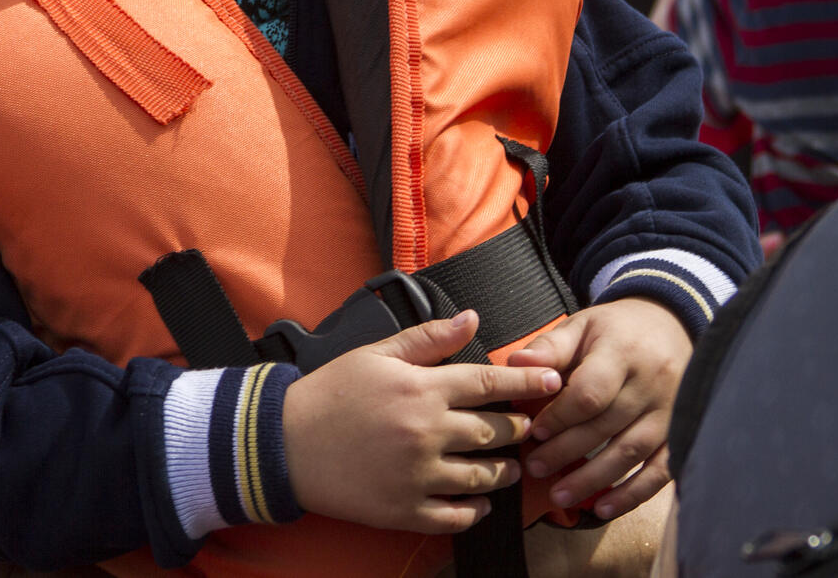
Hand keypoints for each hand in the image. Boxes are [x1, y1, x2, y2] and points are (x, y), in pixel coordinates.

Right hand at [283, 310, 558, 533]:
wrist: (283, 443)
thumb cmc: (330, 393)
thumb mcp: (376, 354)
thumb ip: (428, 338)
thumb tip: (473, 319)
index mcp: (422, 390)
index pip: (490, 383)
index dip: (527, 383)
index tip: (554, 383)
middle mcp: (426, 433)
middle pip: (495, 433)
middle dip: (519, 429)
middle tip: (530, 427)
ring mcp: (416, 476)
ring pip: (483, 478)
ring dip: (504, 472)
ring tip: (511, 466)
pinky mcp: (403, 510)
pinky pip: (455, 517)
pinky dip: (474, 511)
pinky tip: (479, 502)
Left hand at [509, 298, 692, 519]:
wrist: (671, 326)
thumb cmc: (616, 330)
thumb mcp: (583, 326)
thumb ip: (550, 347)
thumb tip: (516, 363)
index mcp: (623, 351)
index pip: (590, 392)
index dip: (559, 417)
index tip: (532, 432)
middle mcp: (652, 382)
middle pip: (606, 426)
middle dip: (566, 451)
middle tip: (534, 468)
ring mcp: (671, 410)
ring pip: (631, 452)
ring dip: (594, 480)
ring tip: (560, 496)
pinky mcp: (682, 431)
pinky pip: (660, 470)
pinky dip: (632, 493)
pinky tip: (604, 509)